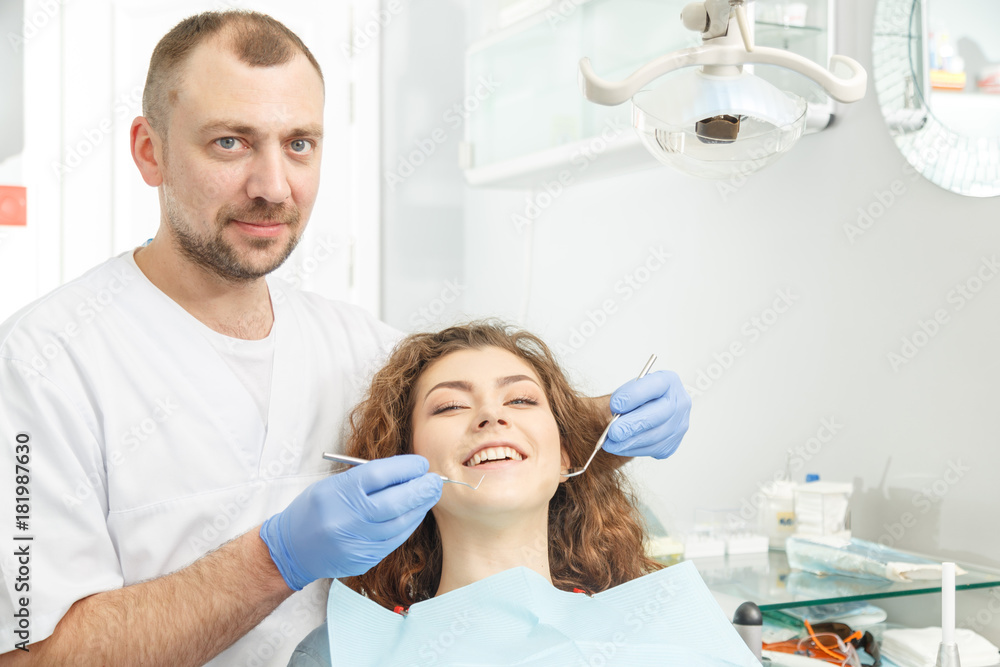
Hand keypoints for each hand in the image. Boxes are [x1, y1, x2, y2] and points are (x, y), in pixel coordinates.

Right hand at [260, 454, 442, 589]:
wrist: (293, 548)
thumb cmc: (316, 509)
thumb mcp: (334, 484)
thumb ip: (368, 478)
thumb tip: (407, 471)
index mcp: (337, 493)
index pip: (379, 475)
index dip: (406, 468)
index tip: (421, 464)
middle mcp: (346, 519)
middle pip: (394, 502)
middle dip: (421, 490)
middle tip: (436, 481)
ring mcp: (355, 543)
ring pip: (399, 524)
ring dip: (419, 508)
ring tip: (430, 495)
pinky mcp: (363, 560)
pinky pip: (394, 540)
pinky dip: (408, 525)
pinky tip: (415, 514)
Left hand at [603, 370, 690, 458]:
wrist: (648, 409)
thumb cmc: (639, 397)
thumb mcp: (631, 388)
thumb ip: (625, 398)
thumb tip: (617, 415)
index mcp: (668, 381)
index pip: (654, 385)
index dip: (634, 395)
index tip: (615, 405)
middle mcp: (680, 401)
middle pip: (659, 415)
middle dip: (632, 425)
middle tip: (613, 432)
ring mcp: (680, 423)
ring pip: (656, 436)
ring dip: (630, 442)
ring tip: (611, 443)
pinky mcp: (674, 442)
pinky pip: (655, 449)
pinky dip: (635, 450)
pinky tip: (621, 447)